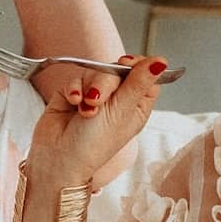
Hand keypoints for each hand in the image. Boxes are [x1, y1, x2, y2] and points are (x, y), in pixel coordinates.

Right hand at [29, 55, 169, 193]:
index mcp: (136, 106)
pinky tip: (73, 103)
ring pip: (95, 72)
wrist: (59, 158)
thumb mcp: (121, 111)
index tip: (127, 66)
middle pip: (118, 70)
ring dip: (88, 89)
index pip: (145, 74)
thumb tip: (160, 62)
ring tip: (84, 110)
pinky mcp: (74, 94)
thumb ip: (139, 83)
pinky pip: (76, 78)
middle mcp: (117, 99)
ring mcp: (95, 95)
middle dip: (106, 82)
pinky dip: (74, 90)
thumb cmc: (93, 145)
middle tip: (98, 100)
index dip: (137, 66)